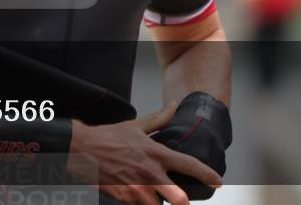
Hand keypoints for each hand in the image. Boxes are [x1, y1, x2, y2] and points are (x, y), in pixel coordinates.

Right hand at [67, 104, 222, 204]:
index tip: (218, 182)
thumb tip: (174, 106)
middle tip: (184, 199)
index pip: (189, 165)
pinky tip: (140, 196)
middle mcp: (150, 173)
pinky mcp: (125, 198)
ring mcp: (137, 188)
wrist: (81, 149)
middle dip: (184, 201)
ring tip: (156, 195)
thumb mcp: (136, 126)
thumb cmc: (108, 137)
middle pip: (179, 198)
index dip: (207, 175)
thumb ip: (159, 118)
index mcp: (156, 154)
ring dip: (160, 202)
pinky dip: (143, 203)